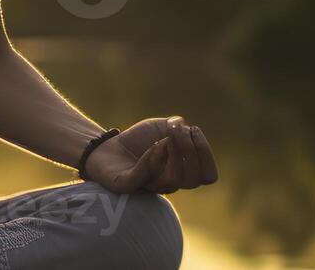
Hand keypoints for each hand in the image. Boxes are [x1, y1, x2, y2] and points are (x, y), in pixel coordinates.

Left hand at [81, 116, 218, 194]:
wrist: (106, 146)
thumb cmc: (138, 140)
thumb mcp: (161, 128)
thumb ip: (178, 127)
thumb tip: (186, 128)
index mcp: (182, 172)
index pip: (207, 176)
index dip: (206, 154)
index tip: (193, 129)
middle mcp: (168, 183)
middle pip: (193, 179)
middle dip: (190, 152)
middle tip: (177, 130)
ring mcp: (148, 186)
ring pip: (171, 182)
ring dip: (172, 154)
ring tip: (163, 138)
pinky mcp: (126, 186)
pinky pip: (141, 179)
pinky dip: (150, 161)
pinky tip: (152, 146)